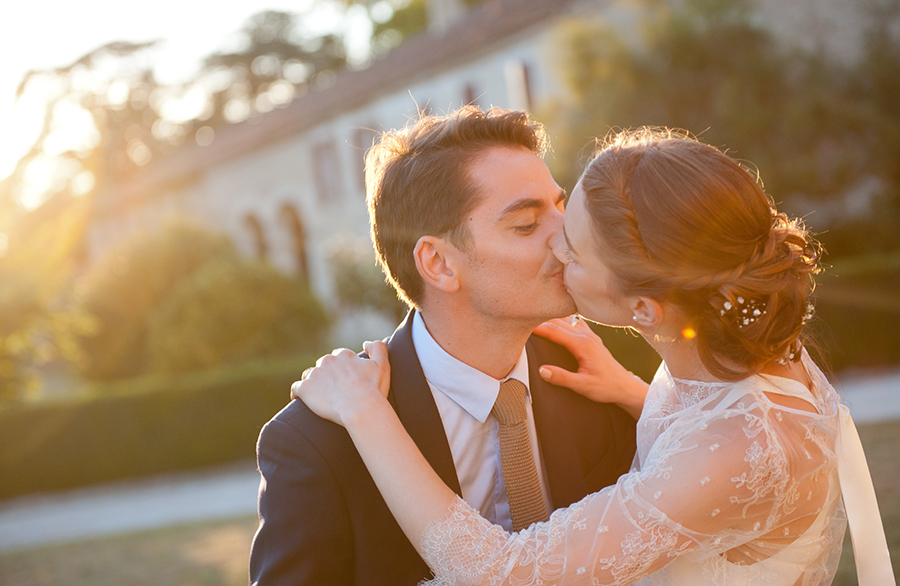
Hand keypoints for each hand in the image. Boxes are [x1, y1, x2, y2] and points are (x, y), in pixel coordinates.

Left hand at [290, 340, 390, 426]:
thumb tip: (366, 343)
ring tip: (318, 395)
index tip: (344, 378)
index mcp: (344, 355)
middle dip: (327, 374)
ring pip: (309, 375)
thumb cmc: (373, 390)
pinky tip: (300, 399)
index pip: (339, 355)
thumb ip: (377, 348)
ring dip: (313, 382)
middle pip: (323, 364)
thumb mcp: (382, 365)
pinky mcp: (305, 389)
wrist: (361, 409)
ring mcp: (315, 374)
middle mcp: (327, 361)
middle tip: (333, 389)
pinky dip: (298, 393)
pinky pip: (296, 388)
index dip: (342, 367)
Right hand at [533, 317, 647, 417]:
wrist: (625, 387)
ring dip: (550, 316)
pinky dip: (562, 319)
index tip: (521, 323)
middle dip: (539, 318)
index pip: (554, 331)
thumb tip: (542, 370)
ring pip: (566, 319)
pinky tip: (556, 318)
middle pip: (558, 322)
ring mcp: (590, 335)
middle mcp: (586, 335)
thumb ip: (562, 378)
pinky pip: (575, 322)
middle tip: (522, 316)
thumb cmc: (606, 387)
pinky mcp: (592, 338)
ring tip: (534, 315)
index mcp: (582, 344)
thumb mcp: (582, 386)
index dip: (536, 327)